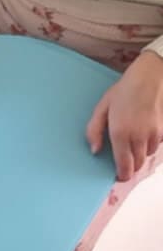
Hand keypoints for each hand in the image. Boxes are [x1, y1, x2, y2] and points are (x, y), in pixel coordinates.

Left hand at [87, 51, 162, 181]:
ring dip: (141, 154)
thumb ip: (94, 130)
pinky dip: (150, 144)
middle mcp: (139, 136)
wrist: (152, 74)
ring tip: (134, 145)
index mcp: (121, 133)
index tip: (119, 176)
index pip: (124, 165)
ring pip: (148, 154)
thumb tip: (94, 150)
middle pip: (137, 164)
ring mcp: (154, 133)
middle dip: (131, 166)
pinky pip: (157, 144)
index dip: (122, 175)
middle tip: (125, 162)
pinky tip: (144, 134)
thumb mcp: (103, 107)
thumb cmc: (125, 89)